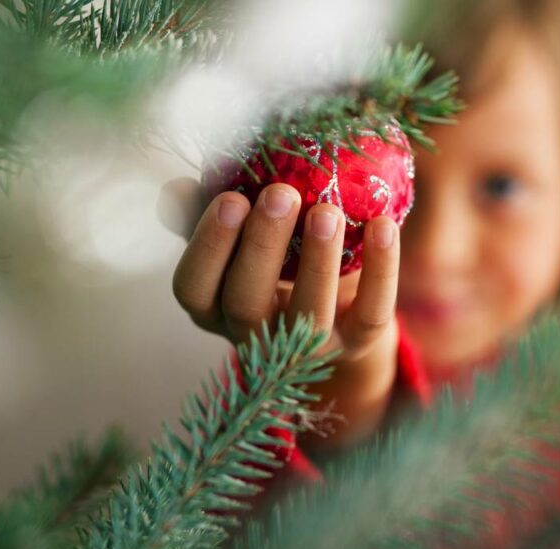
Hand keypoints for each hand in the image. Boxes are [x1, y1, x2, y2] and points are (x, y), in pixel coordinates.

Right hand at [165, 178, 400, 449]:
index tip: (231, 197)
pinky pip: (370, 313)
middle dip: (262, 246)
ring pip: (308, 315)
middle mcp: (255, 336)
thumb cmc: (275, 259)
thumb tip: (176, 188)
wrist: (340, 307)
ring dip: (317, 261)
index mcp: (214, 308)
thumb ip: (205, 211)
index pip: (193, 288)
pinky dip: (380, 270)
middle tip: (280, 193)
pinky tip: (382, 225)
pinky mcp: (357, 343)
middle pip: (246, 303)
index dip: (208, 246)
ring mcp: (307, 349)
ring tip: (327, 210)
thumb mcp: (238, 237)